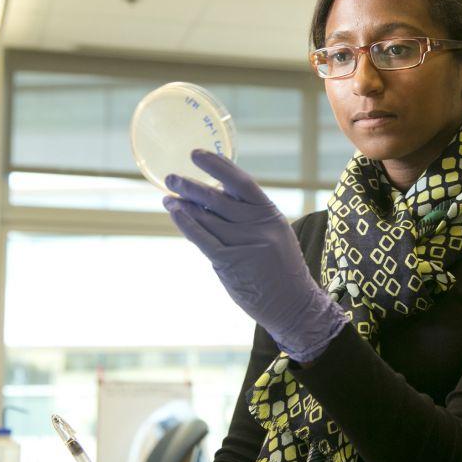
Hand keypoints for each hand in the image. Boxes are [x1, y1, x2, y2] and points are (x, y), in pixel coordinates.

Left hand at [163, 150, 347, 361]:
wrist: (293, 305)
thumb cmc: (281, 271)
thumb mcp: (274, 236)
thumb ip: (249, 218)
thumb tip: (212, 200)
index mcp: (270, 215)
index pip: (241, 182)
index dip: (218, 165)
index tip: (197, 155)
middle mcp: (258, 226)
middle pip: (217, 198)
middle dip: (191, 186)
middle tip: (171, 177)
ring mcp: (244, 244)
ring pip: (206, 218)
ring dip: (183, 205)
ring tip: (168, 197)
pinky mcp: (230, 262)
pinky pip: (202, 238)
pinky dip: (186, 223)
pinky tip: (174, 211)